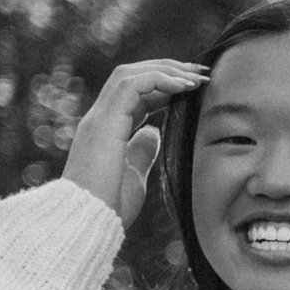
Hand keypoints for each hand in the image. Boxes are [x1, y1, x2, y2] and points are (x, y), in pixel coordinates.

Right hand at [65, 59, 204, 226]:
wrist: (88, 220)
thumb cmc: (109, 206)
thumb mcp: (134, 176)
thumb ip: (141, 152)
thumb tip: (154, 134)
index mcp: (108, 130)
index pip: (136, 95)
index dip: (165, 86)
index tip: (196, 87)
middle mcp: (100, 119)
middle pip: (131, 77)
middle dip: (167, 69)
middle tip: (201, 72)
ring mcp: (99, 118)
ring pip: (129, 74)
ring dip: (166, 70)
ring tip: (196, 76)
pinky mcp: (104, 123)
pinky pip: (131, 85)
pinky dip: (158, 80)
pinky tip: (183, 87)